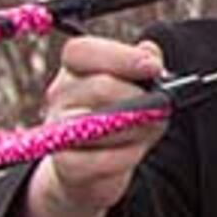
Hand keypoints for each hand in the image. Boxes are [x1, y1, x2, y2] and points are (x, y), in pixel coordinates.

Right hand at [26, 36, 169, 216]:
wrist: (93, 165)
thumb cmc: (121, 115)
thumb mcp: (138, 85)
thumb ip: (146, 63)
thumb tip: (149, 51)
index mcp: (75, 68)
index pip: (81, 51)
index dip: (120, 57)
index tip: (153, 67)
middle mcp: (59, 95)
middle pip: (100, 88)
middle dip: (139, 99)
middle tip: (158, 108)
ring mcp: (58, 130)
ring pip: (103, 125)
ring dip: (137, 129)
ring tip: (145, 131)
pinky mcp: (65, 164)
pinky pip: (102, 159)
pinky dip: (126, 156)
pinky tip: (132, 152)